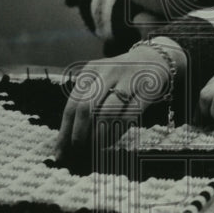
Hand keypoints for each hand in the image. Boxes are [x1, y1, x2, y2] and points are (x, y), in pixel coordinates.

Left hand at [56, 40, 184, 159]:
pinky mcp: (146, 90)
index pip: (72, 103)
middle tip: (77, 151)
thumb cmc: (119, 77)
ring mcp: (128, 80)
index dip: (65, 130)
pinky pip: (128, 117)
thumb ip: (85, 101)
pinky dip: (117, 133)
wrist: (153, 59)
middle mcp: (107, 72)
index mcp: (91, 70)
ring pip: (107, 113)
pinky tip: (111, 141)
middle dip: (79, 134)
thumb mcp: (99, 79)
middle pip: (86, 107)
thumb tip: (68, 138)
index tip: (60, 152)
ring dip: (98, 136)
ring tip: (94, 148)